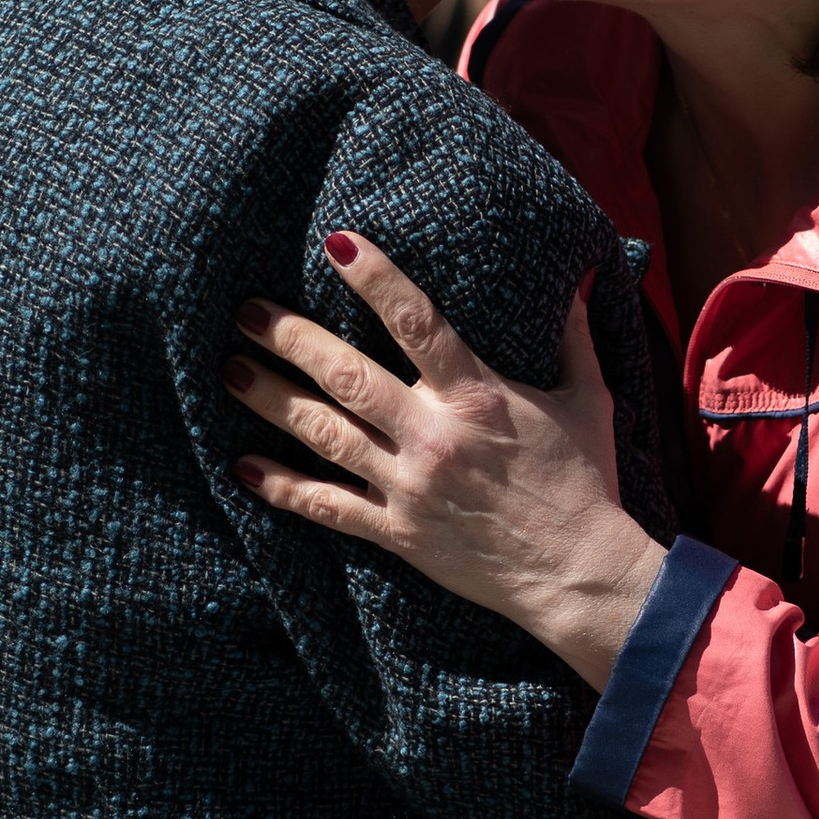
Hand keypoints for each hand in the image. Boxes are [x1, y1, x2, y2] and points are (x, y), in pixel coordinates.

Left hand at [226, 231, 665, 687]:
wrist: (580, 575)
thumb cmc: (586, 484)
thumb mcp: (587, 402)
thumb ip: (573, 338)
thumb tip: (581, 280)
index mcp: (478, 396)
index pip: (417, 322)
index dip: (376, 279)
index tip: (336, 243)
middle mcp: (434, 436)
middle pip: (348, 376)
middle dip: (292, 339)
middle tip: (247, 311)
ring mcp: (410, 487)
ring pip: (325, 434)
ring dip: (272, 400)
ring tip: (230, 370)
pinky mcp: (398, 533)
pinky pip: (328, 508)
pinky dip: (282, 488)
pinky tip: (243, 466)